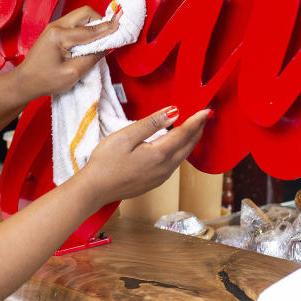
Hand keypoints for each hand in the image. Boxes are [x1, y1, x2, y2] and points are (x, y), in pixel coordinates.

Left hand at [12, 5, 121, 101]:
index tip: (121, 26)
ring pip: (80, 16)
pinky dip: (85, 29)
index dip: (107, 29)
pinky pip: (75, 23)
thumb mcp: (73, 73)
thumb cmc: (45, 80)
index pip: (90, 30)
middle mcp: (56, 26)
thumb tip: (105, 47)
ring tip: (100, 39)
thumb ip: (91, 58)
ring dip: (92, 25)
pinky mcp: (55, 31)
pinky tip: (89, 42)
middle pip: (85, 13)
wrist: (25, 81)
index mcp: (59, 35)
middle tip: (110, 34)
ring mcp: (54, 26)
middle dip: (100, 21)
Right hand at [76, 107, 210, 208]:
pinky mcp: (154, 182)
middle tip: (204, 117)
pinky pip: (174, 164)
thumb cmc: (106, 162)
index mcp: (159, 154)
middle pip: (188, 146)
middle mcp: (165, 168)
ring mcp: (161, 177)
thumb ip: (151, 123)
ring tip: (193, 129)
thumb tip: (173, 113)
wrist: (95, 189)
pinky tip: (175, 146)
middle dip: (198, 130)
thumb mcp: (126, 136)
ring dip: (190, 141)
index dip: (196, 121)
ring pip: (183, 156)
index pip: (184, 133)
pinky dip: (180, 151)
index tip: (205, 111)